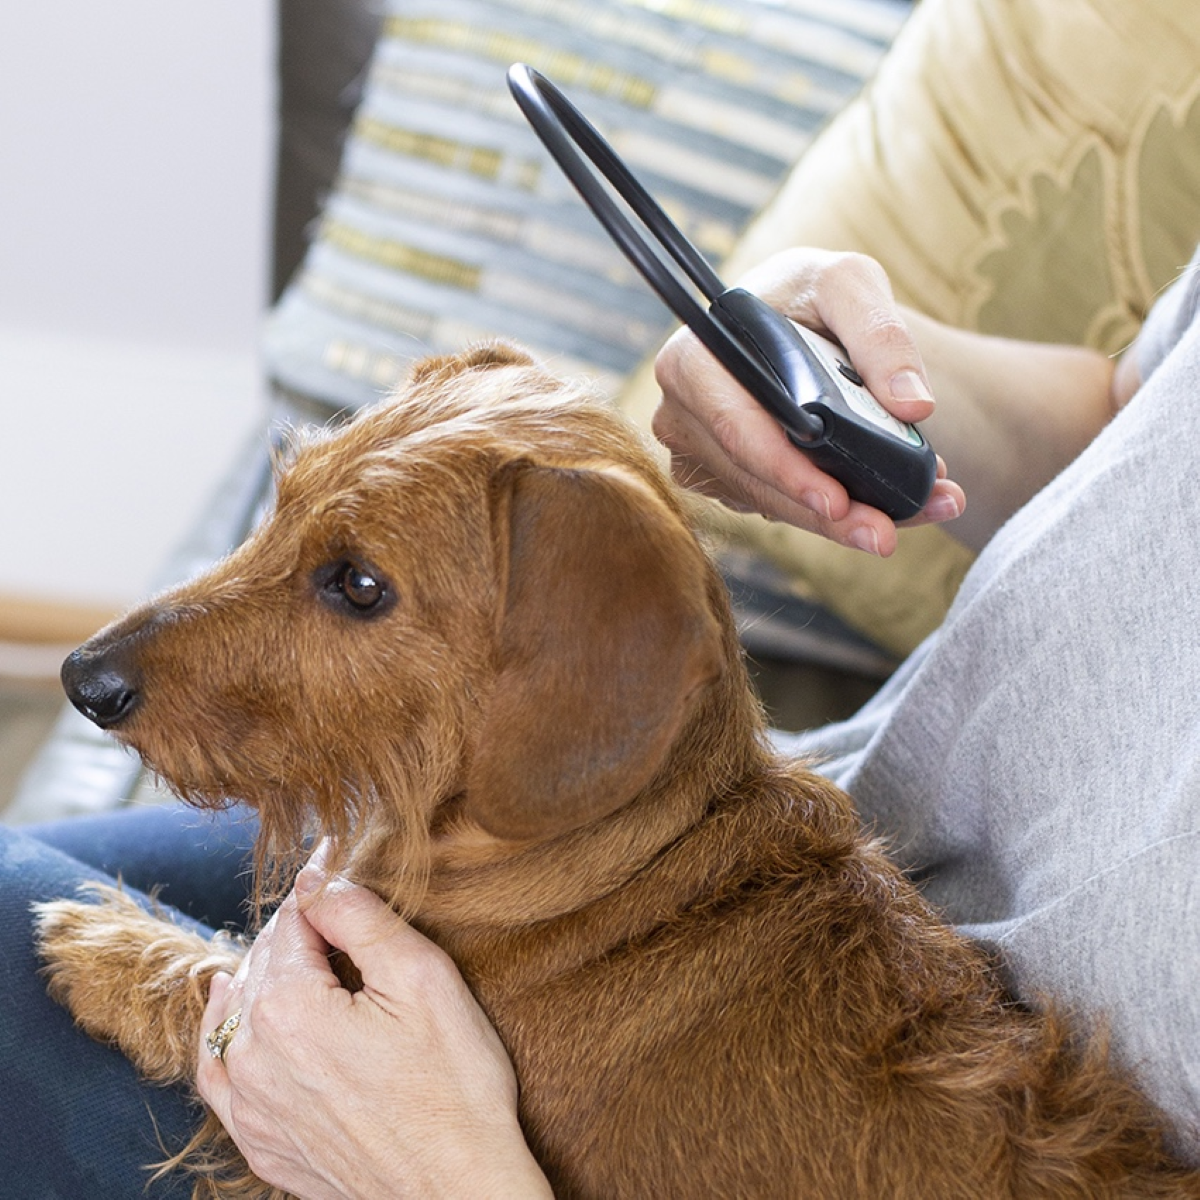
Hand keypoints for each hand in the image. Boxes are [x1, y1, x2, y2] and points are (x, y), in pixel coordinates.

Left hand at [197, 852, 551, 1199]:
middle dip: (295, 926)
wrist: (457, 1193)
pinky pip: (218, 1071)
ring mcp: (250, 1104)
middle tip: (331, 900)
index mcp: (289, 1006)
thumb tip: (317, 877)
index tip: (334, 852)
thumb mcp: (422, 979)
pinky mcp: (260, 1140)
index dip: (320, 882)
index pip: (294, 919)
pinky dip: (219, 1031)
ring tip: (291, 943)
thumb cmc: (454, 1087)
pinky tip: (223, 1006)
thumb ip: (361, 917)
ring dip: (261, 970)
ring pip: (235, 1010)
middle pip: (261, 960)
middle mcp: (253, 1054)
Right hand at [652, 249, 964, 555]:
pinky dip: (833, 512)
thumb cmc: (810, 293)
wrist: (799, 316)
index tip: (835, 501)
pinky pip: (779, 506)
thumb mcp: (849, 285)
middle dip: (825, 515)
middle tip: (886, 534)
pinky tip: (886, 507)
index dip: (783, 469)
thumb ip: (882, 335)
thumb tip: (913, 405)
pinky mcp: (725, 480)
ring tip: (921, 510)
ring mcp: (699, 454)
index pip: (734, 428)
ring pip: (771, 504)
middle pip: (754, 482)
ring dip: (842, 520)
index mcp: (692, 360)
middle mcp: (682, 415)